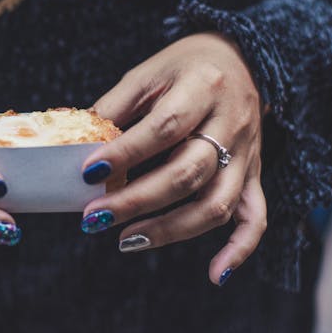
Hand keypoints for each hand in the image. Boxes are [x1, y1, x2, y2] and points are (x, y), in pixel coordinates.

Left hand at [80, 33, 265, 284]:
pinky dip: (239, 250)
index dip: (126, 154)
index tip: (88, 174)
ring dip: (171, 229)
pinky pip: (255, 217)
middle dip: (137, 200)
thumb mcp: (146, 73)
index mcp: (202, 88)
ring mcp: (247, 153)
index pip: (164, 127)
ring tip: (126, 240)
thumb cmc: (183, 66)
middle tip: (94, 218)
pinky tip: (215, 275)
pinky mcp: (254, 173)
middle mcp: (231, 123)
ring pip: (217, 203)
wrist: (241, 57)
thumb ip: (114, 109)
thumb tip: (76, 149)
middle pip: (188, 172)